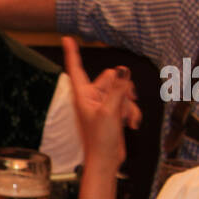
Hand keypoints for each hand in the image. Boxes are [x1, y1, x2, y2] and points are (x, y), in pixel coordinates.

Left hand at [62, 36, 140, 170]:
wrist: (106, 160)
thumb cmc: (100, 140)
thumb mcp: (110, 111)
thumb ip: (118, 88)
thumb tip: (122, 69)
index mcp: (83, 95)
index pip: (76, 68)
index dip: (72, 53)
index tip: (66, 38)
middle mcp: (91, 97)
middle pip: (110, 77)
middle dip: (122, 89)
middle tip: (126, 101)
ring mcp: (103, 105)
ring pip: (122, 90)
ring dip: (129, 104)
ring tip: (126, 120)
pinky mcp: (113, 112)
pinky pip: (127, 102)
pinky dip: (131, 112)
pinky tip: (131, 124)